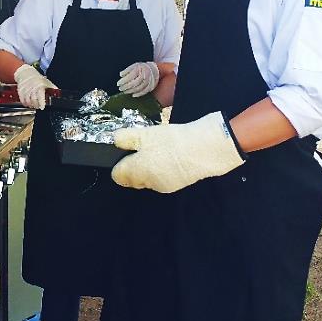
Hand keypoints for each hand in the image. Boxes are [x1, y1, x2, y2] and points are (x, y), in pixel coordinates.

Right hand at [13, 64, 56, 109]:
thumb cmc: (37, 78)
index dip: (41, 103)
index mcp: (40, 86)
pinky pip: (22, 100)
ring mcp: (25, 90)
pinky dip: (25, 104)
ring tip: (34, 105)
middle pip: (33, 100)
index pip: (40, 96)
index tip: (42, 107)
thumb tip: (59, 94)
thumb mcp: (47, 82)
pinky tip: (28, 104)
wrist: (26, 73)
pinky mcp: (20, 91)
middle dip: (36, 105)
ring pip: (27, 101)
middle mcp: (32, 88)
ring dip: (31, 105)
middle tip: (39, 107)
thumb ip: (52, 88)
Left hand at [111, 112, 245, 192]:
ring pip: (148, 177)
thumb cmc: (172, 141)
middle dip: (134, 164)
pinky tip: (171, 154)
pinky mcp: (178, 184)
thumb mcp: (145, 134)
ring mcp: (164, 186)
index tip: (126, 150)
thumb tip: (115, 140)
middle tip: (144, 145)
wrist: (207, 149)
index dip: (119, 162)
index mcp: (136, 173)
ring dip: (149, 165)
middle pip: (133, 178)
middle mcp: (148, 184)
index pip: (117, 176)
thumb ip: (125, 138)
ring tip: (159, 147)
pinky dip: (163, 167)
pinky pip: (162, 177)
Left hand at [117, 62, 159, 96]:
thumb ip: (127, 70)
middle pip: (135, 83)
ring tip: (124, 91)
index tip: (118, 83)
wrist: (154, 69)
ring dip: (131, 91)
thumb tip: (121, 75)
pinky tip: (133, 95)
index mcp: (140, 69)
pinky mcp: (151, 86)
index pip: (131, 76)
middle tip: (120, 88)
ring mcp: (149, 81)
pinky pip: (144, 91)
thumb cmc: (142, 68)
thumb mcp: (134, 65)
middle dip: (126, 86)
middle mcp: (145, 75)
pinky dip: (138, 94)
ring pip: (139, 88)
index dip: (124, 80)